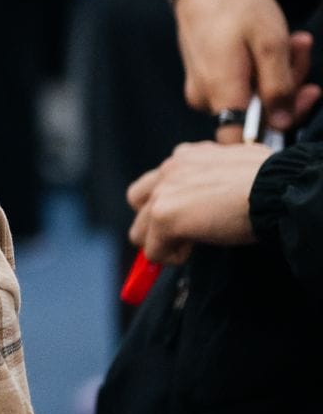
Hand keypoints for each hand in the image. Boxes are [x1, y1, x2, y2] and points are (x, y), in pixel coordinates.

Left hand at [126, 140, 271, 266]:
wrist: (276, 189)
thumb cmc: (269, 182)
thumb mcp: (234, 169)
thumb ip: (212, 178)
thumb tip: (209, 201)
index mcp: (186, 156)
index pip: (158, 182)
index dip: (171, 204)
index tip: (189, 220)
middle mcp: (169, 169)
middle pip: (138, 204)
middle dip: (156, 223)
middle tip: (185, 235)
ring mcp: (163, 192)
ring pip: (140, 232)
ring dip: (164, 243)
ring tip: (193, 244)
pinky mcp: (164, 216)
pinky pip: (153, 251)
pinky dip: (172, 258)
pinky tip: (194, 250)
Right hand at [175, 0, 318, 137]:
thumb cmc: (236, 7)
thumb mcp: (270, 43)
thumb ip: (278, 87)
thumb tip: (281, 124)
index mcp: (221, 91)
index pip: (242, 140)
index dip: (274, 132)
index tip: (299, 102)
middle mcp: (205, 98)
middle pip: (256, 116)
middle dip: (289, 86)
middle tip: (302, 50)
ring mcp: (203, 90)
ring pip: (252, 99)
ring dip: (280, 74)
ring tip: (293, 40)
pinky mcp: (206, 81)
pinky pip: (239, 87)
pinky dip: (262, 70)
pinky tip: (274, 46)